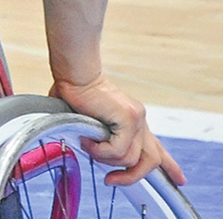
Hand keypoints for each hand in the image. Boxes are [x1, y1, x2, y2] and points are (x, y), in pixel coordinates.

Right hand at [53, 74, 183, 185]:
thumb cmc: (78, 94)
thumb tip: (100, 157)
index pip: (157, 147)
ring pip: (130, 158)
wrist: (75, 74)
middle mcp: (140, 121)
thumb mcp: (95, 122)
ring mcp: (137, 119)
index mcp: (134, 122)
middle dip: (132, 176)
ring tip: (88, 146)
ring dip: (105, 158)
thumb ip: (103, 139)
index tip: (180, 180)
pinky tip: (88, 141)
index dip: (169, 166)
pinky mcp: (129, 118)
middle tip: (111, 180)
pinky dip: (100, 151)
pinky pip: (118, 150)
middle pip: (151, 160)